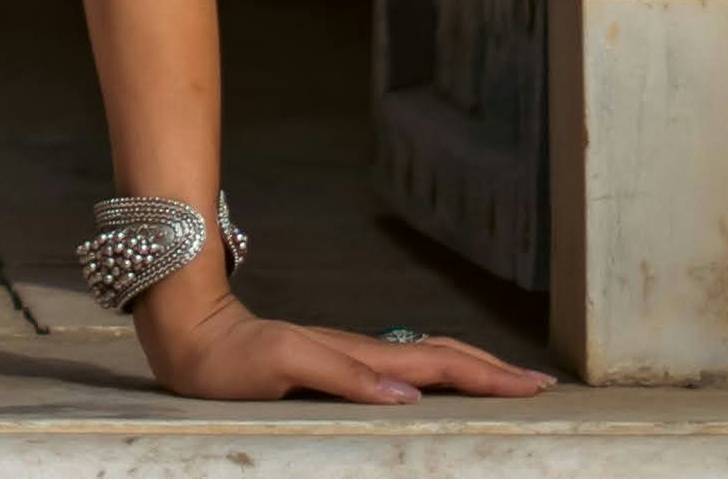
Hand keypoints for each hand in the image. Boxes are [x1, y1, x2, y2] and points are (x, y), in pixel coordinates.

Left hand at [137, 287, 548, 403]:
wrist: (188, 333)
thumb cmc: (229, 356)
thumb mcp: (283, 362)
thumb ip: (343, 375)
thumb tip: (409, 394)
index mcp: (361, 356)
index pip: (440, 364)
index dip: (487, 374)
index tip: (535, 385)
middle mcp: (362, 355)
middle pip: (442, 358)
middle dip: (492, 370)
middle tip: (539, 385)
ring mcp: (348, 359)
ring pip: (422, 360)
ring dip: (468, 369)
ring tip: (503, 381)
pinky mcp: (330, 366)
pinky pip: (397, 370)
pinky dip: (432, 375)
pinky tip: (432, 386)